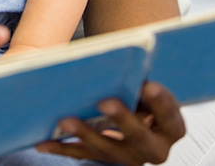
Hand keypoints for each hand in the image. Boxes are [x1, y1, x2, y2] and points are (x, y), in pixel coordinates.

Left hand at [34, 82, 186, 164]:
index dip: (161, 102)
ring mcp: (129, 158)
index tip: (147, 85)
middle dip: (123, 120)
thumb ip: (143, 81)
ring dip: (85, 134)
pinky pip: (82, 154)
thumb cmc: (144, 96)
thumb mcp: (151, 91)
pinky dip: (61, 148)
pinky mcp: (105, 160)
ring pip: (107, 150)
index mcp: (171, 128)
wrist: (140, 121)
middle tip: (105, 102)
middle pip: (140, 138)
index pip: (171, 117)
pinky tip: (42, 142)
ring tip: (64, 120)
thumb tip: (131, 58)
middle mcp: (154, 148)